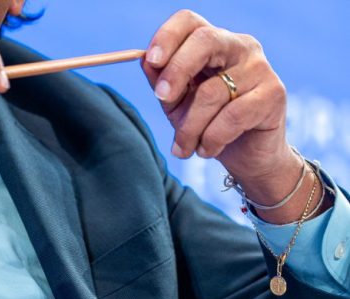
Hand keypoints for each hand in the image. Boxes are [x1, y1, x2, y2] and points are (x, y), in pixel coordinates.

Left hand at [142, 10, 309, 220]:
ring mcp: (260, 68)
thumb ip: (162, 82)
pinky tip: (207, 150)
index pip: (189, 21)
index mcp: (212, 43)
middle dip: (177, 71)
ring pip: (212, 92)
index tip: (152, 62)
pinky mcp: (274, 93)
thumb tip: (145, 60)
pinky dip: (212, 139)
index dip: (168, 36)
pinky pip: (232, 116)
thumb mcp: (177, 103)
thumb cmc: (207, 124)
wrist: (246, 157)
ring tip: (184, 148)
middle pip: (205, 40)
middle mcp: (240, 47)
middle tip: (162, 98)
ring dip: (190, 128)